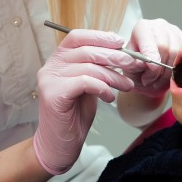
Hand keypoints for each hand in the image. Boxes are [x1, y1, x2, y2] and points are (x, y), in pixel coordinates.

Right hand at [33, 29, 134, 174]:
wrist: (59, 145)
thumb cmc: (74, 114)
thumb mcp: (88, 84)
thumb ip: (96, 67)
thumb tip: (120, 52)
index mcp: (58, 59)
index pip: (77, 36)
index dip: (99, 36)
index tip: (120, 42)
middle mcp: (51, 66)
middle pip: (86, 51)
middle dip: (114, 56)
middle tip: (132, 64)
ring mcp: (50, 79)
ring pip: (89, 67)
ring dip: (113, 76)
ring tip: (127, 86)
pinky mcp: (53, 94)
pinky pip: (85, 82)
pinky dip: (102, 88)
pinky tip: (109, 97)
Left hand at [122, 19, 181, 96]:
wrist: (146, 69)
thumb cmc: (136, 66)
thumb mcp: (129, 65)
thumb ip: (133, 63)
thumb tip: (142, 63)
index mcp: (143, 28)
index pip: (150, 40)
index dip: (151, 55)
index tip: (151, 68)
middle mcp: (160, 26)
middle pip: (165, 47)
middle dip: (157, 69)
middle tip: (148, 81)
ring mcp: (176, 32)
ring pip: (177, 53)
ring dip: (168, 73)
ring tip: (157, 82)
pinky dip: (179, 71)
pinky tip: (170, 78)